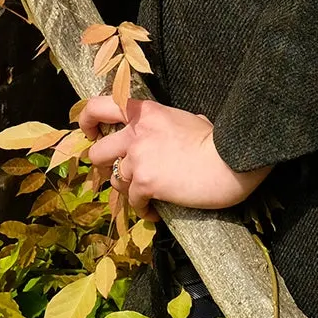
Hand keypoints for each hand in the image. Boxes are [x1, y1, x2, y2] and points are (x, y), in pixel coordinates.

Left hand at [80, 95, 272, 219]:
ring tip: (146, 195)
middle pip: (96, 151)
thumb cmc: (216, 140)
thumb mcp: (190, 120)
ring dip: (128, 189)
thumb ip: (170, 124)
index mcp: (146, 112)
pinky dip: (143, 209)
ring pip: (114, 180)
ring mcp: (138, 158)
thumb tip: (179, 129)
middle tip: (119, 172)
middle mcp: (136, 133)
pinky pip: (133, 201)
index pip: (99, 106)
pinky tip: (156, 211)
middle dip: (104, 165)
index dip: (87, 120)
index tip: (91, 133)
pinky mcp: (145, 182)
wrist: (229, 161)